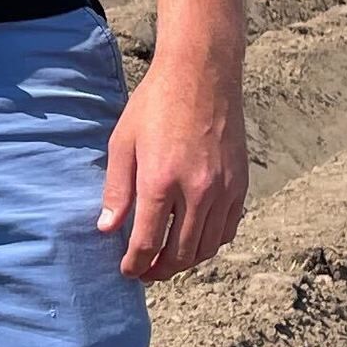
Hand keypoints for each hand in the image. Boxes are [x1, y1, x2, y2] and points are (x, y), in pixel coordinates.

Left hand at [98, 47, 246, 280]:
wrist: (202, 74)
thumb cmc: (156, 104)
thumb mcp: (123, 143)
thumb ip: (116, 190)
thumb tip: (107, 229)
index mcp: (160, 181)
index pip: (147, 243)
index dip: (134, 265)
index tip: (127, 271)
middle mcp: (196, 191)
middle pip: (180, 254)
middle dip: (159, 271)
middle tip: (145, 272)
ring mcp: (222, 189)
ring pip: (206, 248)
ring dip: (185, 262)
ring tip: (167, 261)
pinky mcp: (239, 185)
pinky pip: (227, 230)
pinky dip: (210, 244)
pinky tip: (194, 240)